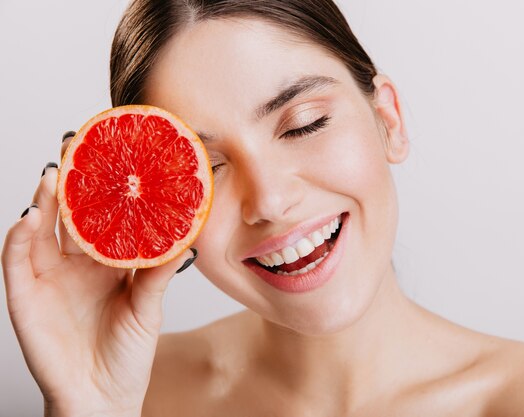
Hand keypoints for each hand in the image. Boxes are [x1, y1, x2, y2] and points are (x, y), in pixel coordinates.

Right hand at [1, 133, 196, 416]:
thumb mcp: (148, 306)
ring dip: (43, 202)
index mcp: (108, 261)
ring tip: (52, 175)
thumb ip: (159, 272)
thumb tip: (185, 236)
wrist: (103, 396)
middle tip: (78, 145)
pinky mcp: (26, 298)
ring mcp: (50, 277)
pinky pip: (16, 262)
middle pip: (69, 214)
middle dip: (71, 182)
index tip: (116, 154)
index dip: (106, 187)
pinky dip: (19, 239)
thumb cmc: (127, 352)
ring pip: (41, 230)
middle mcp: (77, 263)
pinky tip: (28, 218)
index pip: (104, 215)